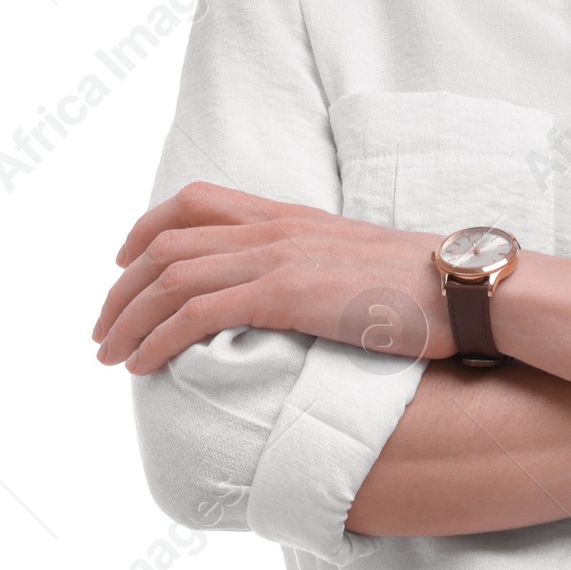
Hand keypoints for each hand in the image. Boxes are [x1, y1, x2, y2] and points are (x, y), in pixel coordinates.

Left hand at [90, 181, 454, 373]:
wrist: (467, 290)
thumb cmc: (430, 290)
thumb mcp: (361, 267)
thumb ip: (319, 269)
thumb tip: (301, 300)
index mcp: (292, 217)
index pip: (196, 203)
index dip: (145, 230)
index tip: (124, 266)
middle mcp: (276, 228)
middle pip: (166, 243)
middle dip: (121, 289)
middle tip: (103, 332)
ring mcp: (279, 257)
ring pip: (171, 277)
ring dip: (128, 319)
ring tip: (110, 356)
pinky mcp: (286, 293)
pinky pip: (197, 313)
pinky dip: (159, 339)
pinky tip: (144, 366)